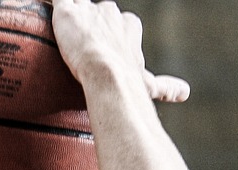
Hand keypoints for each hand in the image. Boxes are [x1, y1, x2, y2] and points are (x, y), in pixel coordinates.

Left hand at [51, 0, 189, 103]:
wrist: (108, 76)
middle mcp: (111, 14)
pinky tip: (52, 7)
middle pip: (100, 12)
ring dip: (74, 15)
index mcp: (129, 27)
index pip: (123, 23)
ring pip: (80, 6)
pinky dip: (53, 3)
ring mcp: (89, 11)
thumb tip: (186, 93)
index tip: (111, 50)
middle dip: (93, 25)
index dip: (116, 35)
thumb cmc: (129, 84)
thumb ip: (166, 87)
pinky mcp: (67, 12)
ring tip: (67, 27)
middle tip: (83, 45)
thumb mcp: (149, 86)